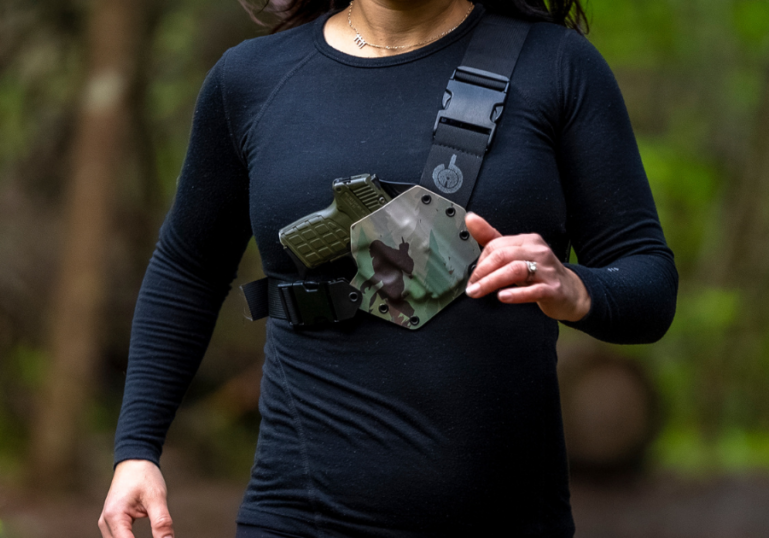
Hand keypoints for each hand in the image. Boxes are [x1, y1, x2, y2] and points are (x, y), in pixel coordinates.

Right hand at [98, 459, 173, 537]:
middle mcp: (106, 522)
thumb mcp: (156, 497)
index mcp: (115, 516)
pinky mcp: (112, 523)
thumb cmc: (145, 476)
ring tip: (158, 535)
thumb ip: (162, 522)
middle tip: (161, 537)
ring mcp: (107, 523)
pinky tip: (151, 537)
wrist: (135, 461)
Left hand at [464, 212, 590, 321]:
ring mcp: (547, 270)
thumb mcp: (516, 254)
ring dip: (492, 282)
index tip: (473, 276)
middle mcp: (538, 251)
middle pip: (503, 256)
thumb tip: (471, 218)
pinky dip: (516, 294)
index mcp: (528, 241)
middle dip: (482, 272)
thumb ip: (492, 238)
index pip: (496, 245)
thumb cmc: (540, 272)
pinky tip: (503, 297)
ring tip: (479, 292)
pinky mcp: (553, 289)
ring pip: (515, 270)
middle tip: (471, 287)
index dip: (480, 261)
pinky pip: (534, 290)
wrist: (570, 292)